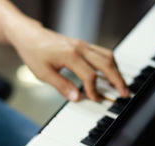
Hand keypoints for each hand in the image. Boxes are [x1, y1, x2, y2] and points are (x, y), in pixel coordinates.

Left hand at [7, 20, 128, 100]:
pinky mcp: (83, 45)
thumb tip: (76, 98)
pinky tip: (110, 73)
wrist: (30, 36)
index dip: (93, 90)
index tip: (94, 99)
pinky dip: (110, 64)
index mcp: (70, 55)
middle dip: (117, 80)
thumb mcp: (43, 73)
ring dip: (116, 71)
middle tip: (124, 93)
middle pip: (106, 64)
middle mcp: (80, 48)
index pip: (90, 75)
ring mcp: (83, 45)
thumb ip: (61, 86)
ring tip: (120, 85)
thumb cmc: (34, 53)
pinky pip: (102, 52)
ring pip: (107, 56)